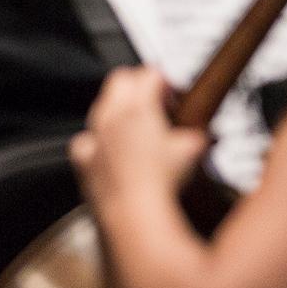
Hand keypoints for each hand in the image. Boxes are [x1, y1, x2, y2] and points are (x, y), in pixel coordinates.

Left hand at [70, 65, 207, 203]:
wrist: (133, 213)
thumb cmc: (161, 183)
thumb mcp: (193, 152)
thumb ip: (199, 136)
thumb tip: (203, 135)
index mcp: (138, 108)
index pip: (149, 74)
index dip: (165, 80)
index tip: (173, 92)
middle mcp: (112, 116)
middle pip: (120, 80)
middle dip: (139, 85)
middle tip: (157, 104)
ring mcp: (94, 135)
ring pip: (102, 107)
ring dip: (119, 110)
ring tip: (140, 129)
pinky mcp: (83, 158)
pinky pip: (88, 139)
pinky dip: (99, 141)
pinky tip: (115, 153)